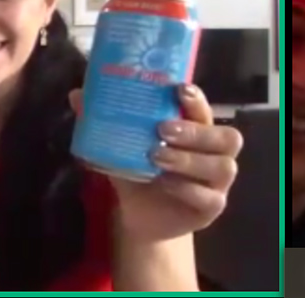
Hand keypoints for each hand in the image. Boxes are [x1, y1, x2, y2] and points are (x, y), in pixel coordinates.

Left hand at [70, 84, 241, 244]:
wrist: (141, 215)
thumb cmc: (137, 170)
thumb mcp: (119, 145)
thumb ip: (103, 120)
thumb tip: (77, 94)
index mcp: (197, 130)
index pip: (206, 110)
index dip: (197, 99)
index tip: (179, 89)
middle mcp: (214, 153)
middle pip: (227, 137)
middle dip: (196, 130)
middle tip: (162, 128)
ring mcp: (217, 182)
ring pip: (223, 166)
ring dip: (189, 159)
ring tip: (157, 156)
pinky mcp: (212, 207)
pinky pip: (210, 197)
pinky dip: (187, 188)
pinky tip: (164, 181)